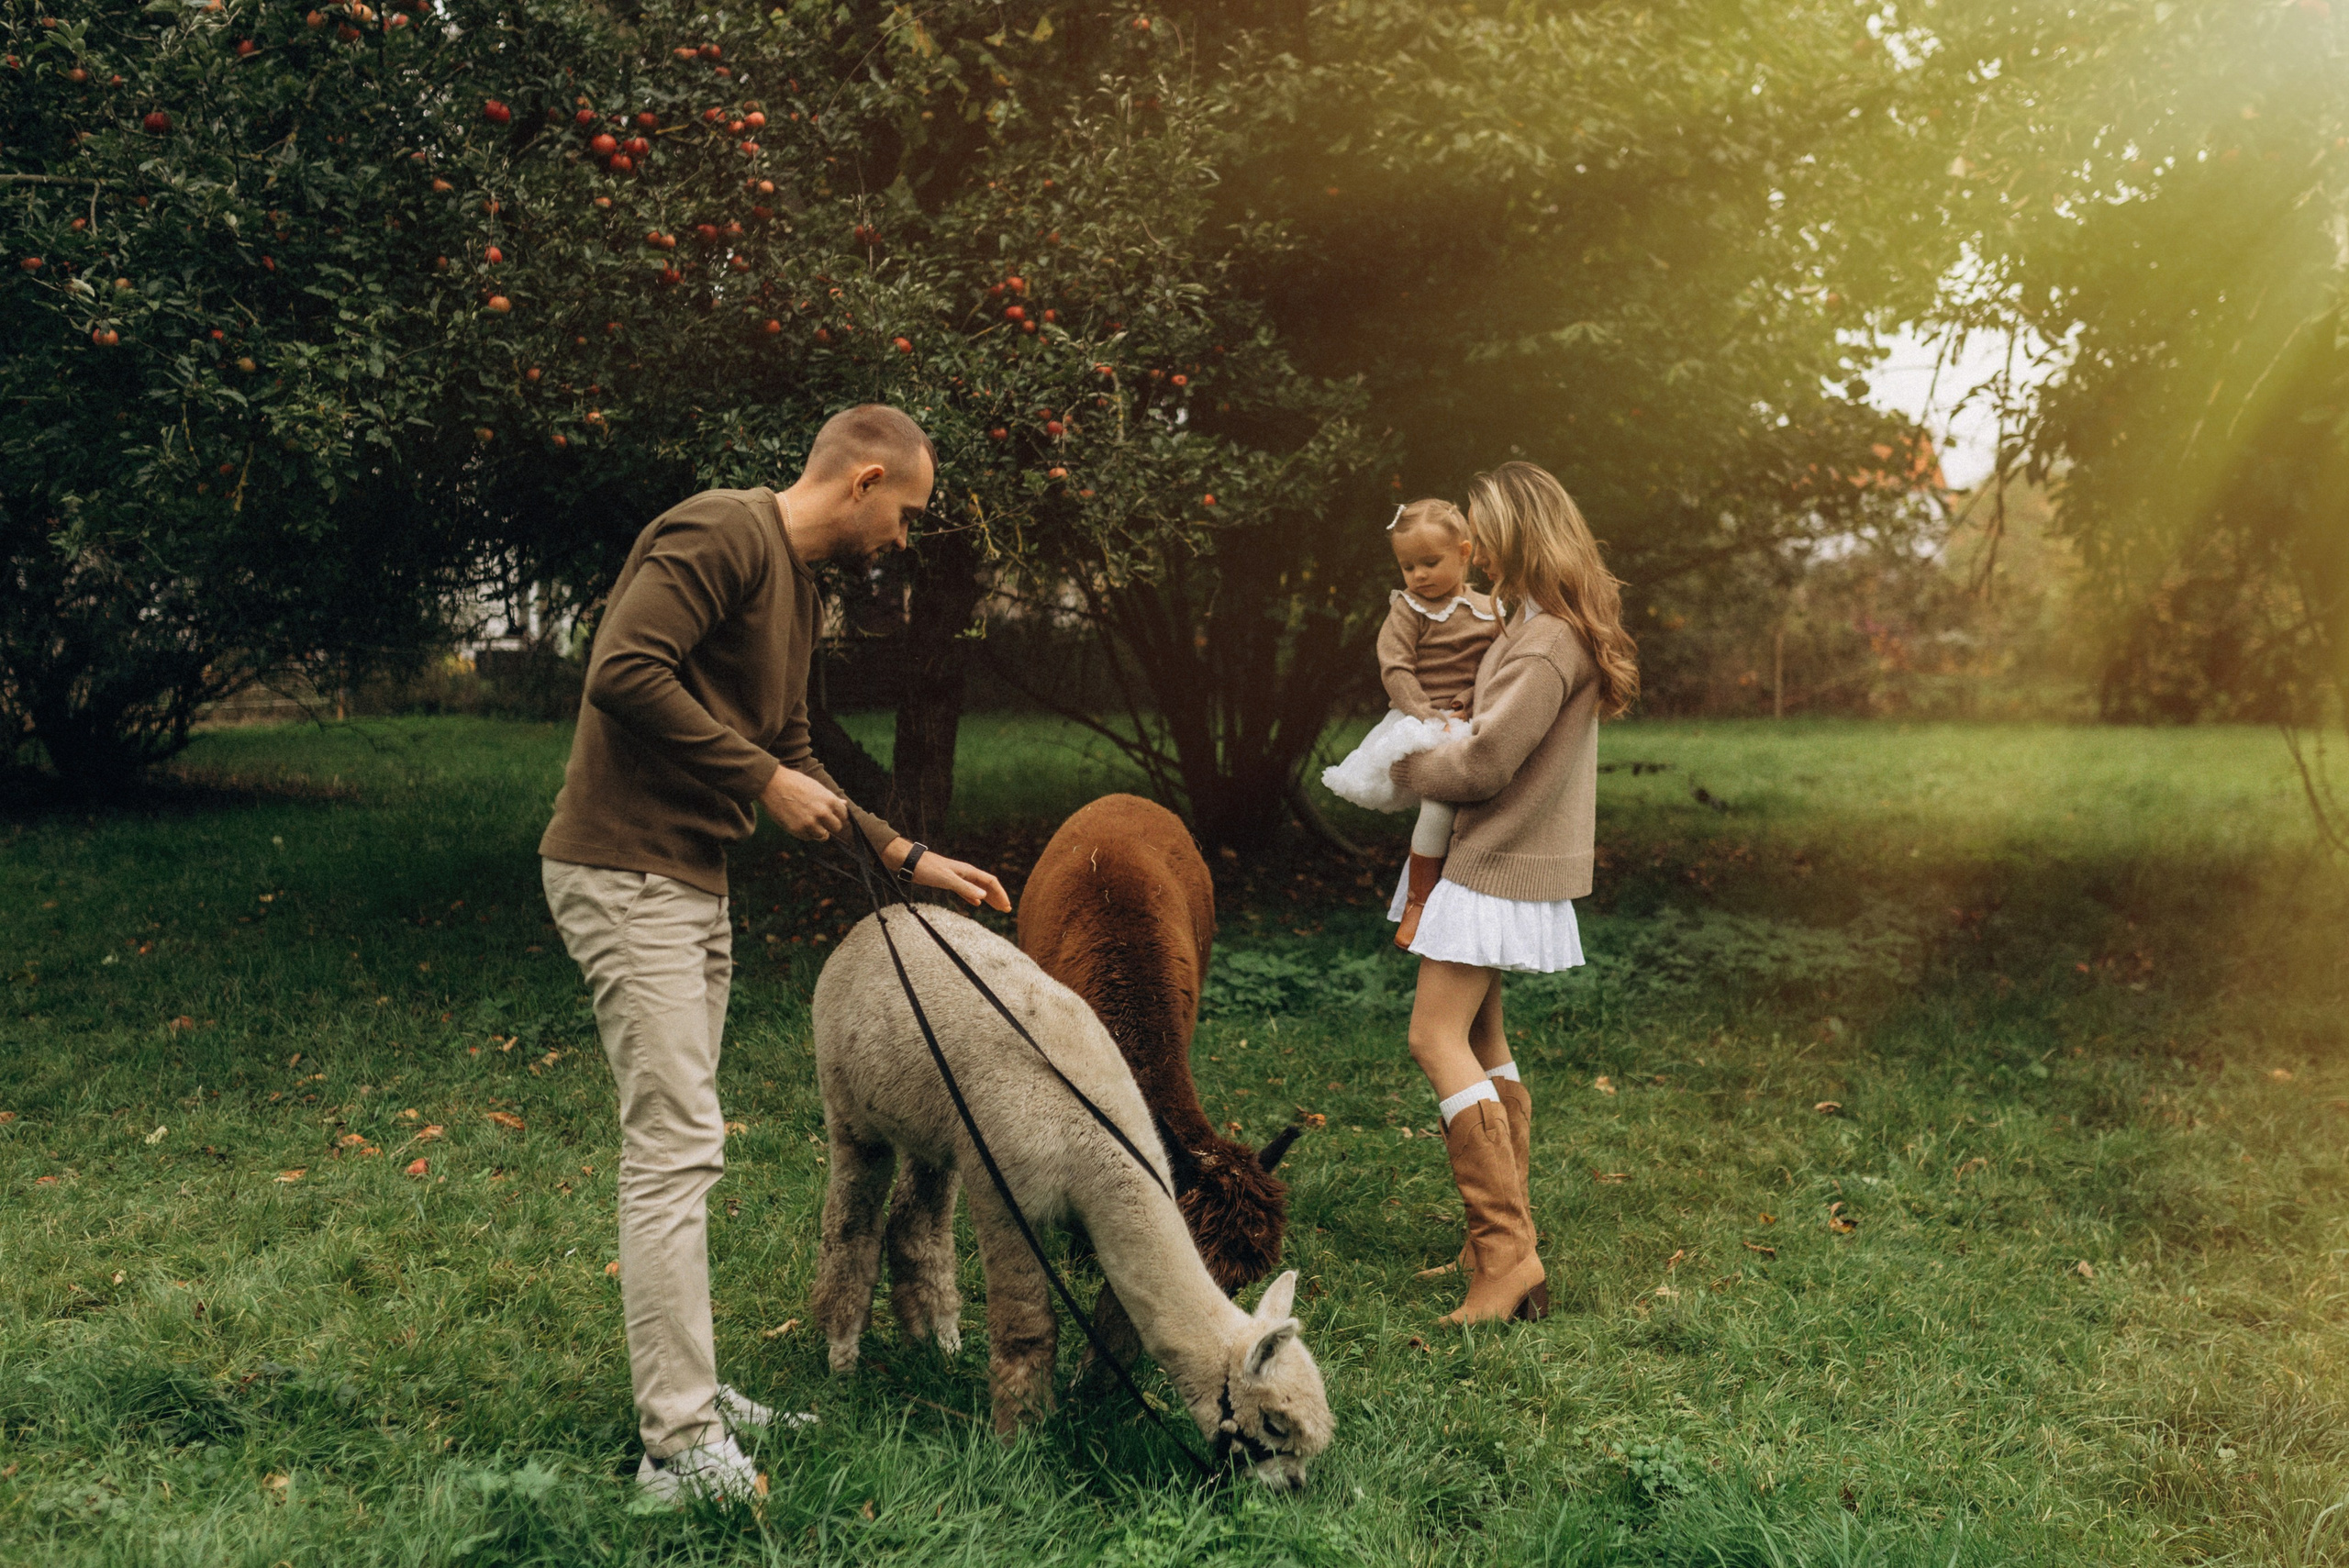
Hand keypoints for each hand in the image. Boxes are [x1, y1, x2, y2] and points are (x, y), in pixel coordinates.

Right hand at [760, 764, 849, 840]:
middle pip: (837, 827)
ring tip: (809, 821)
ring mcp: (810, 823)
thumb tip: (844, 804)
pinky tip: (798, 822)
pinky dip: (805, 833)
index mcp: (829, 800)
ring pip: (823, 836)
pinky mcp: (798, 830)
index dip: (838, 815)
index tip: (832, 815)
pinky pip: (808, 837)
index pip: (844, 815)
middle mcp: (822, 813)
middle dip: (830, 825)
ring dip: (818, 831)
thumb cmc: (795, 782)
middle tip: (821, 820)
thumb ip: (830, 798)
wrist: (772, 784)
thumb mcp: (816, 787)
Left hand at [888, 840, 1011, 910]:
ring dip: (988, 898)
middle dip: (998, 897)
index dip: (1000, 893)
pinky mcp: (948, 882)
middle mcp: (965, 873)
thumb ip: (965, 887)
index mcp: (968, 871)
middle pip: (987, 885)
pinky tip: (976, 903)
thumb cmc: (927, 868)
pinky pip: (966, 890)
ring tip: (996, 907)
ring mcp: (957, 877)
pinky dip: (973, 897)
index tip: (1006, 906)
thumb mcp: (947, 879)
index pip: (991, 881)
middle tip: (1006, 910)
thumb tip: (984, 895)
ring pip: (978, 888)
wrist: (911, 862)